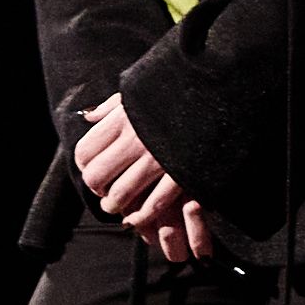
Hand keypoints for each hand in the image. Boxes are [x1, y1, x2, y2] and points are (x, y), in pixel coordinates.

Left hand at [76, 95, 213, 264]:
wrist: (219, 88)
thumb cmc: (175, 89)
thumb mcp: (140, 88)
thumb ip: (112, 105)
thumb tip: (89, 117)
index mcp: (124, 118)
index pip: (85, 152)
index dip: (85, 166)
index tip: (93, 170)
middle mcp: (136, 139)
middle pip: (97, 177)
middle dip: (97, 190)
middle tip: (105, 192)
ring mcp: (158, 158)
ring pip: (121, 194)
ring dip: (116, 206)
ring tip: (119, 207)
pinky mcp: (181, 172)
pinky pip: (154, 203)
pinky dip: (143, 214)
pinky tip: (140, 216)